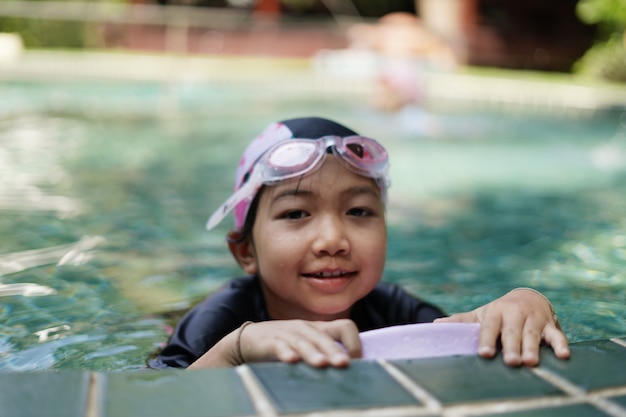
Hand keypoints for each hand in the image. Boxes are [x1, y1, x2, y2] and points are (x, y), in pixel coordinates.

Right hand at [189, 319, 361, 368]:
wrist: (249, 340)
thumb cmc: (286, 344)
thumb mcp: (309, 345)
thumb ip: (327, 352)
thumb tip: (353, 368)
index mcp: (319, 329)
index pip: (344, 326)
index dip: (354, 342)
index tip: (356, 361)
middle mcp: (305, 329)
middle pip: (323, 337)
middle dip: (334, 351)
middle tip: (343, 364)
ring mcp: (287, 334)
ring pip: (303, 342)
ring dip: (312, 353)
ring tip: (321, 364)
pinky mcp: (270, 342)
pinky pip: (278, 346)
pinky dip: (285, 353)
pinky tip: (291, 361)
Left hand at [434, 288, 569, 365]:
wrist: (528, 297)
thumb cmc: (499, 312)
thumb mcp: (481, 315)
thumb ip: (461, 322)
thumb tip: (434, 326)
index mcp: (495, 313)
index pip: (489, 327)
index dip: (486, 339)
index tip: (484, 353)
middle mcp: (514, 315)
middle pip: (512, 332)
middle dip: (511, 346)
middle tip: (510, 362)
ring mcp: (533, 319)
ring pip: (532, 334)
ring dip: (532, 347)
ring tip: (531, 362)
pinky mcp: (550, 325)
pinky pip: (557, 335)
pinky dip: (561, 344)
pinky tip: (564, 355)